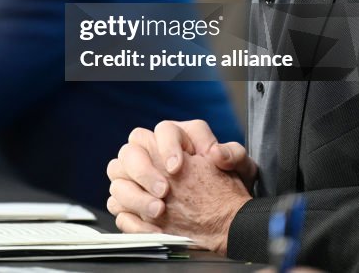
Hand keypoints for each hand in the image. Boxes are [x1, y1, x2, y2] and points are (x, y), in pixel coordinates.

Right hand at [106, 120, 256, 253]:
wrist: (224, 216)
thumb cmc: (229, 184)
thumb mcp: (240, 167)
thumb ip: (233, 154)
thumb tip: (217, 153)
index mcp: (176, 139)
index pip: (163, 130)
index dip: (166, 146)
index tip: (176, 167)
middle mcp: (151, 156)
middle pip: (130, 152)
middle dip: (143, 171)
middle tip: (163, 191)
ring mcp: (137, 181)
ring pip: (118, 179)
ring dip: (134, 196)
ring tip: (158, 211)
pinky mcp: (132, 206)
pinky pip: (118, 208)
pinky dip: (132, 219)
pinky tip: (152, 227)